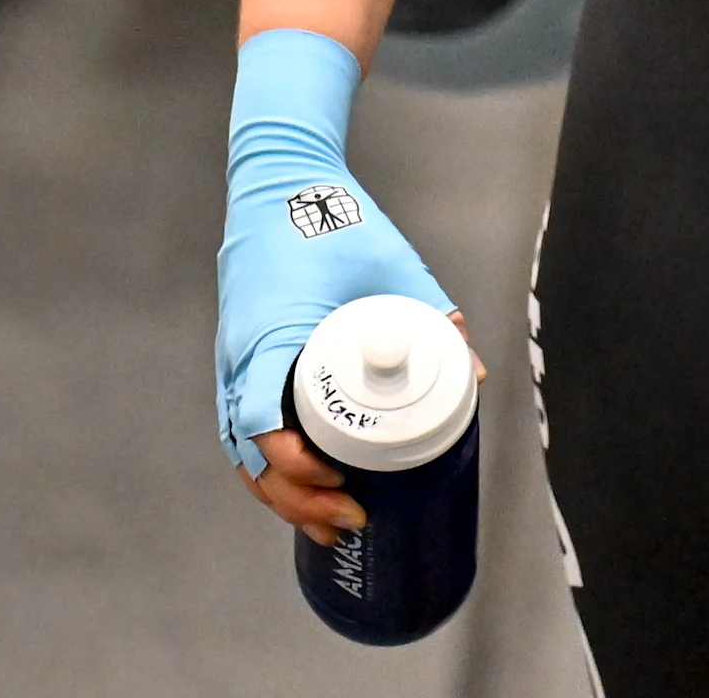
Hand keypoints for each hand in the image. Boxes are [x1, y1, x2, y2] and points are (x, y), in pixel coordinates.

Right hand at [218, 32, 459, 488]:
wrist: (280, 184)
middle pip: (250, 453)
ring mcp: (234, 361)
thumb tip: (474, 377)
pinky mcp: (240, 361)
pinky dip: (269, 466)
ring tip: (330, 524)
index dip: (294, 465)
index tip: (337, 480)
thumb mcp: (393, 265)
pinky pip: (243, 428)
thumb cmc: (330, 219)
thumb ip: (434, 317)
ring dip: (281, 493)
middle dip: (295, 498)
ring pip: (242, 449)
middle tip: (350, 517)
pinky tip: (303, 489)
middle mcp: (240, 357)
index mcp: (270, 335)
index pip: (261, 421)